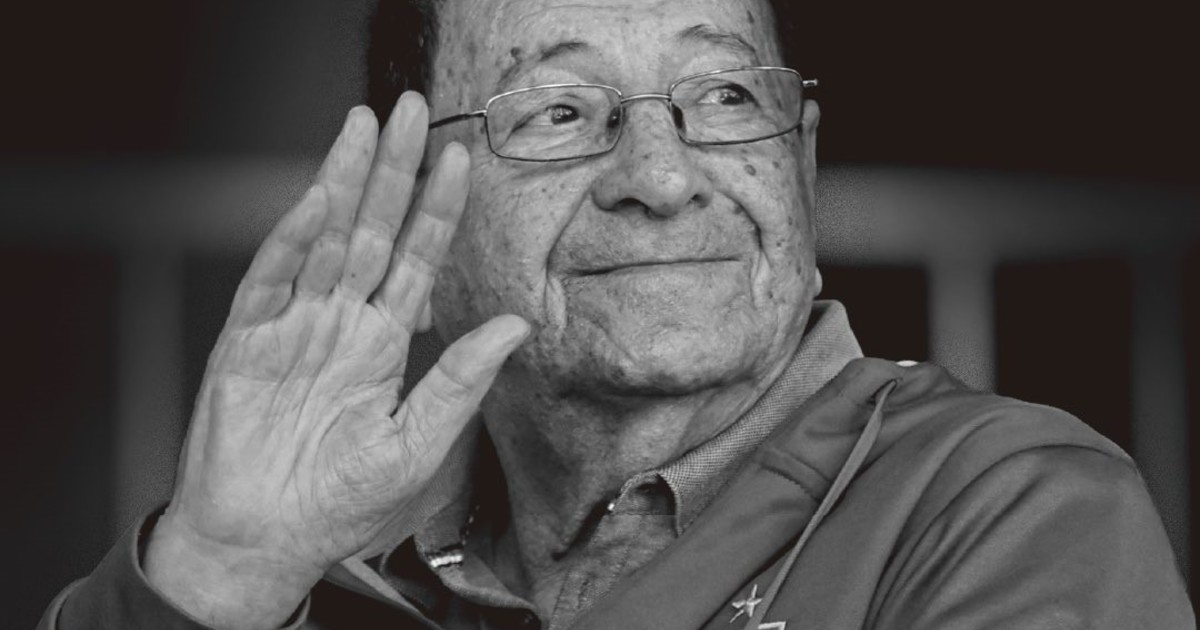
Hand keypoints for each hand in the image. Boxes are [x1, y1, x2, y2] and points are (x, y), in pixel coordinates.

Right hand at [143, 94, 528, 628]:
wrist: (267, 542)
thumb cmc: (338, 501)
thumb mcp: (418, 443)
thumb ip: (462, 380)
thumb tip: (518, 327)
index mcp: (382, 344)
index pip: (417, 260)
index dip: (437, 211)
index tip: (462, 161)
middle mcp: (340, 323)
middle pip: (371, 230)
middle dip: (393, 172)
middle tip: (412, 112)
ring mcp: (292, 326)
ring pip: (323, 238)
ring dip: (343, 182)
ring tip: (363, 127)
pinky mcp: (245, 341)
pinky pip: (271, 280)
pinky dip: (292, 241)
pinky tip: (317, 201)